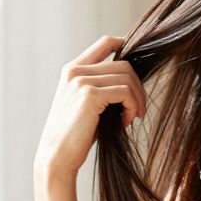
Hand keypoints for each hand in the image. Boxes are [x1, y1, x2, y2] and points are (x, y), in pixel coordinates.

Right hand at [34, 34, 148, 180]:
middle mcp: (75, 71)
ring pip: (127, 77)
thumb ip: (102, 87)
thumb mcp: (87, 105)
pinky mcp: (89, 95)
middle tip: (138, 110)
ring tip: (131, 118)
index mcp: (72, 70)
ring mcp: (81, 81)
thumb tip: (133, 80)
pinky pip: (125, 92)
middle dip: (138, 87)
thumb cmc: (75, 135)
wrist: (57, 158)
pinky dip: (132, 107)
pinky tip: (126, 122)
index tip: (143, 62)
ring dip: (137, 99)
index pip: (105, 43)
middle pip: (123, 64)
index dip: (127, 44)